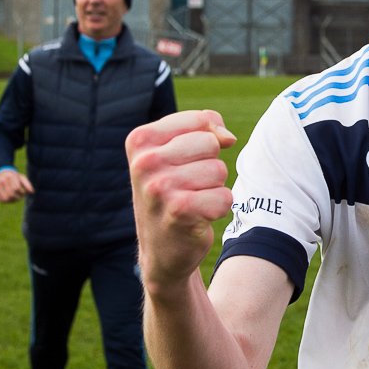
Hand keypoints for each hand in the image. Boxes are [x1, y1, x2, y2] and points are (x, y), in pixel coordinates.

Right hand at [0, 169, 33, 202]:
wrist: (1, 172)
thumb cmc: (14, 177)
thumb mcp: (22, 178)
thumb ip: (27, 184)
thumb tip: (32, 192)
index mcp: (10, 176)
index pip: (16, 188)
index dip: (21, 193)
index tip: (23, 193)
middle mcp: (2, 180)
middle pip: (11, 194)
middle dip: (17, 198)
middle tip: (20, 198)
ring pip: (5, 198)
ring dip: (12, 201)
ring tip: (15, 199)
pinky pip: (0, 200)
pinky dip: (6, 202)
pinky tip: (10, 199)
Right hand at [126, 110, 236, 292]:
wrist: (161, 250)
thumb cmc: (172, 193)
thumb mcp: (176, 153)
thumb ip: (204, 129)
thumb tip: (228, 137)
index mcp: (140, 140)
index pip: (200, 119)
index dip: (207, 139)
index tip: (186, 162)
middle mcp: (144, 162)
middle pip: (211, 143)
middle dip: (209, 165)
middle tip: (188, 186)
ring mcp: (159, 187)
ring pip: (219, 170)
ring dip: (213, 188)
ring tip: (192, 201)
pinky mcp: (179, 211)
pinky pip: (224, 197)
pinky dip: (218, 209)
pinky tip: (197, 218)